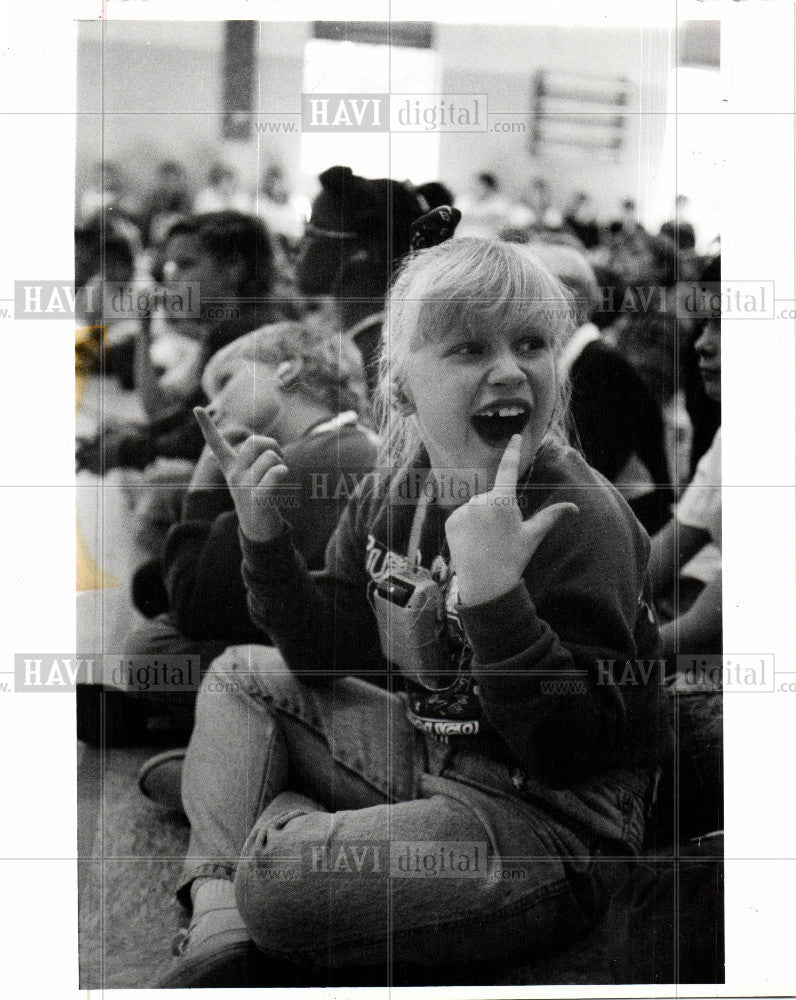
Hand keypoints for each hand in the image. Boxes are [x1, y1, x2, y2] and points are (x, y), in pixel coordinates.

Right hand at [193, 406, 288, 542]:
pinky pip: (274, 475)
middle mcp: (234, 475)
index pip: (216, 443)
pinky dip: (281, 472)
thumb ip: (255, 456)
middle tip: (277, 458)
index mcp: (231, 467)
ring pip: (269, 457)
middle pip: (255, 442)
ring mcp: (245, 487)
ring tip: (278, 475)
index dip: (207, 426)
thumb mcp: (251, 473)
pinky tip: (282, 477)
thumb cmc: (258, 494)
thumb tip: (259, 450)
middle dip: (272, 445)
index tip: (197, 408)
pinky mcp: (258, 499)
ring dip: (281, 463)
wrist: (258, 528)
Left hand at [444, 435, 577, 606]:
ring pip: (477, 506)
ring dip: (482, 517)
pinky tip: (473, 541)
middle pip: (493, 496)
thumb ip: (551, 516)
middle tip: (501, 535)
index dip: (513, 452)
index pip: (508, 470)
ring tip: (486, 540)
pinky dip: (468, 524)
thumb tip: (574, 508)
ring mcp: (463, 511)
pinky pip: (463, 515)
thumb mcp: (532, 536)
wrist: (484, 584)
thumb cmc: (512, 559)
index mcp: (502, 503)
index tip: (515, 436)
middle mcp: (480, 502)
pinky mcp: (451, 520)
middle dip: (498, 508)